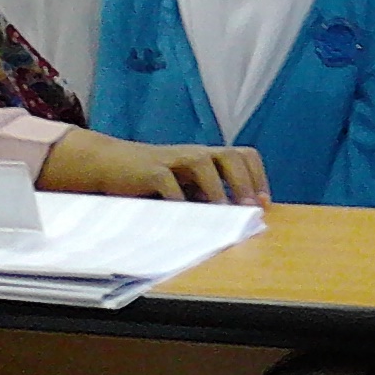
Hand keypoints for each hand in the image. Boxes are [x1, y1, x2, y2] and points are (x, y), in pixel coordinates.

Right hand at [37, 130, 268, 205]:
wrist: (110, 164)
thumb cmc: (152, 181)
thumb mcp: (184, 188)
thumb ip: (205, 198)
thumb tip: (235, 220)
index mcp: (207, 158)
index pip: (243, 156)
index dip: (257, 176)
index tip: (264, 203)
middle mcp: (194, 154)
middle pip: (231, 154)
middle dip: (245, 180)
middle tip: (252, 207)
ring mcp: (172, 159)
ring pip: (203, 161)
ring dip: (217, 187)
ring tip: (225, 210)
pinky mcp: (149, 169)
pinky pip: (167, 180)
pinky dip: (177, 197)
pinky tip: (184, 215)